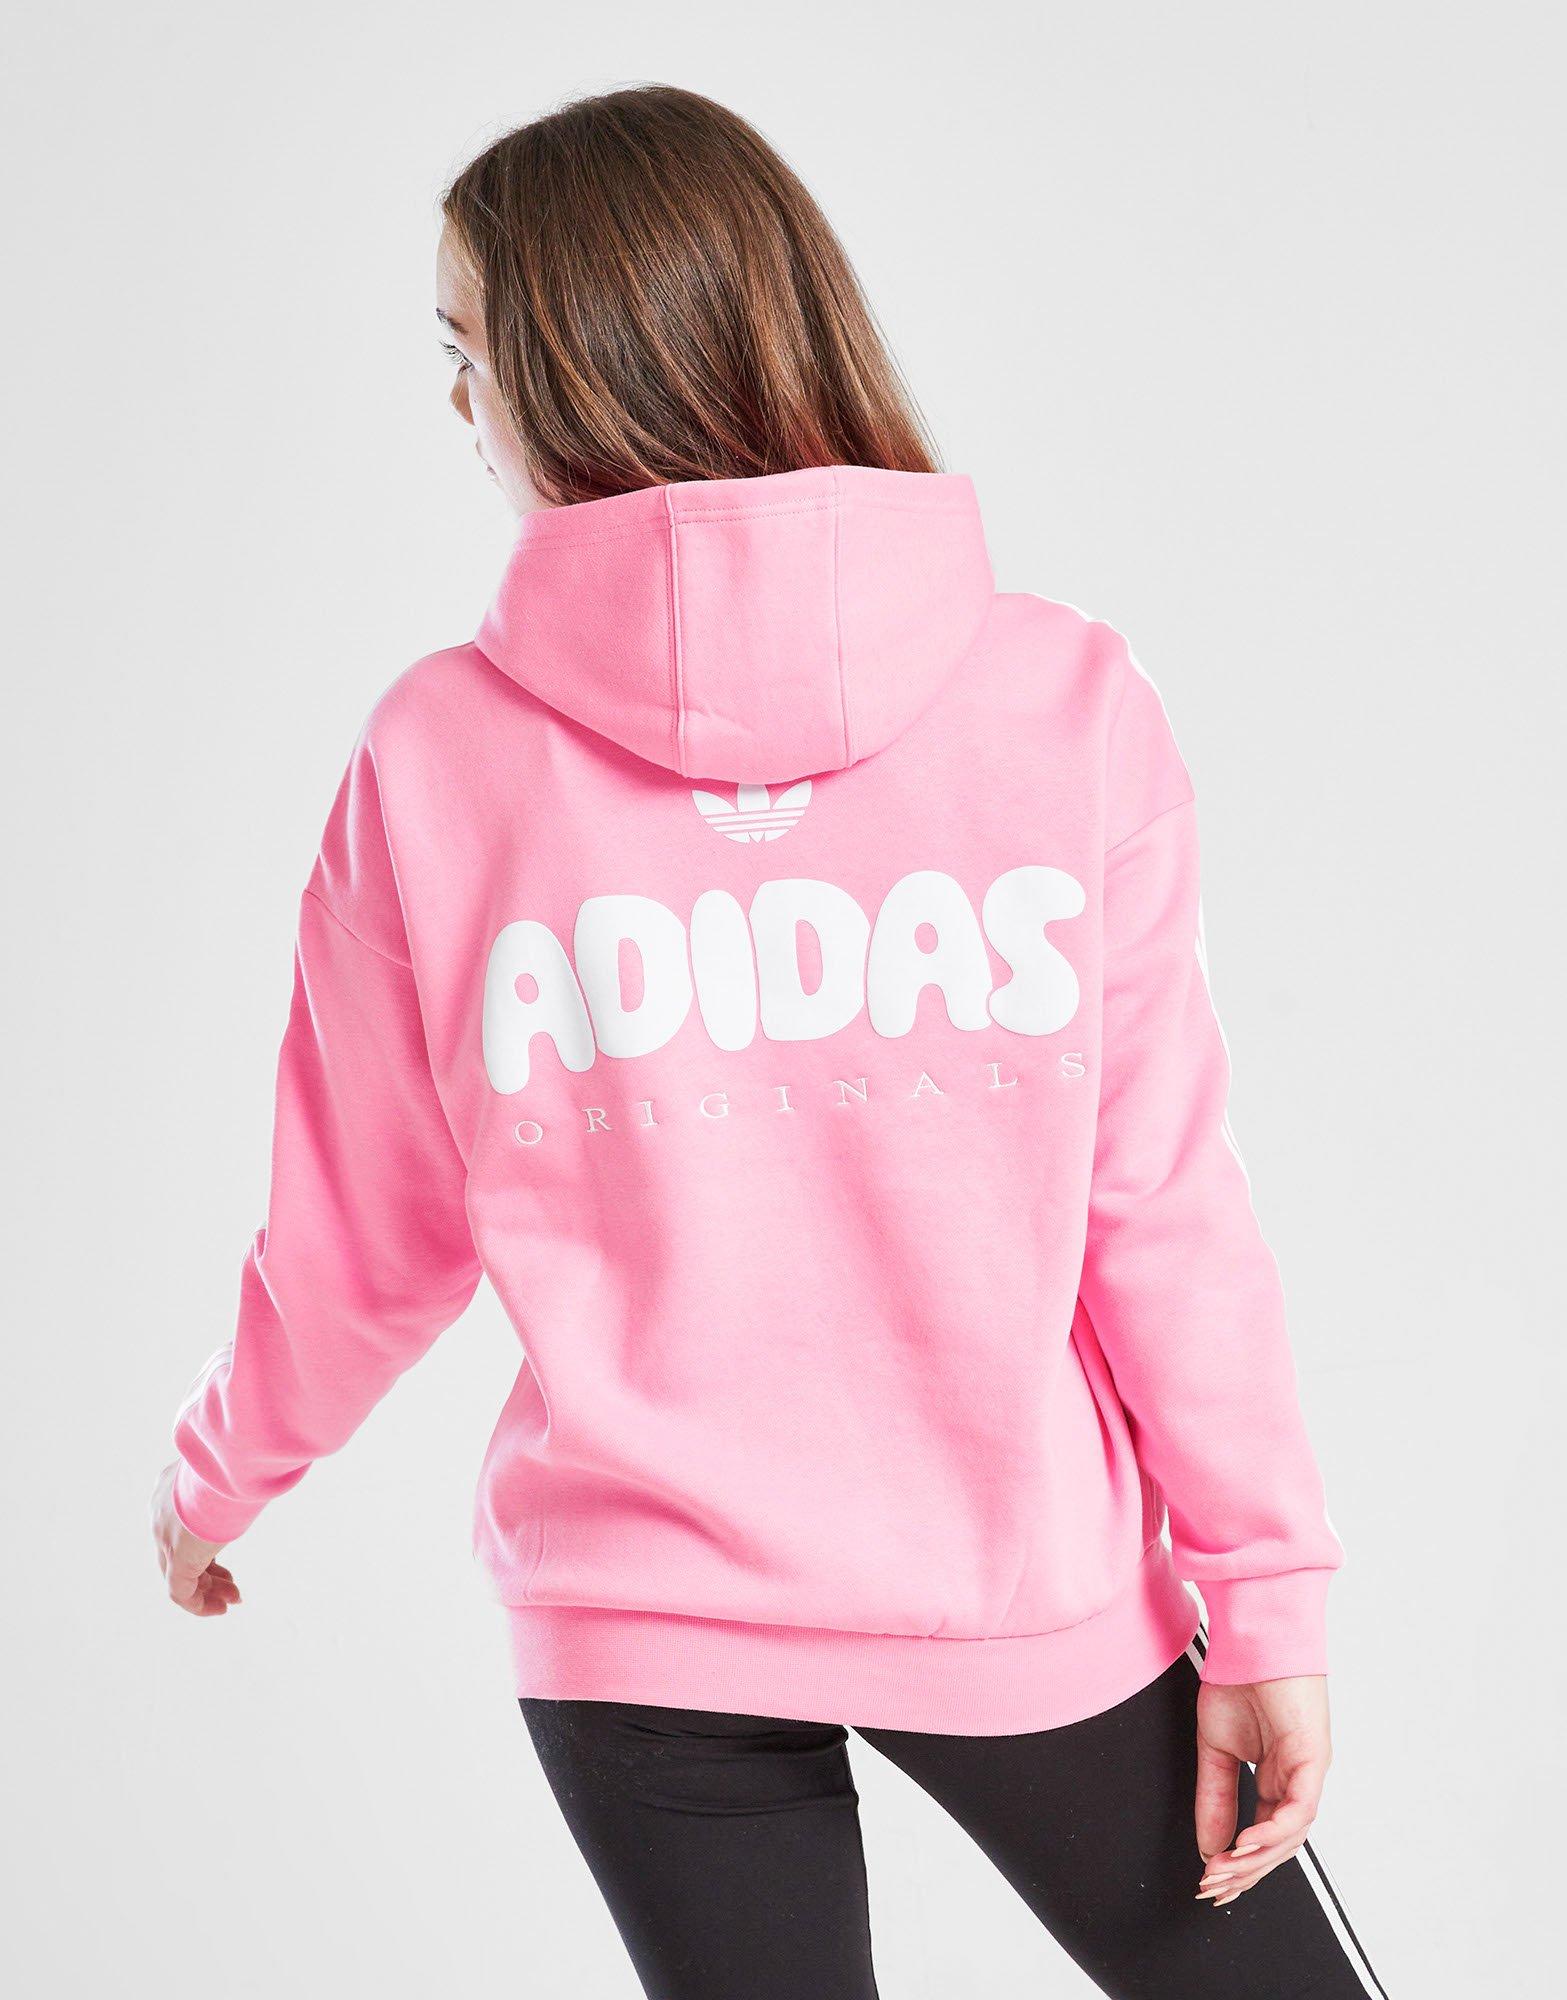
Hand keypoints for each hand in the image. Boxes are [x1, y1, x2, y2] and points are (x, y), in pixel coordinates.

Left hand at [150, 1460, 241, 1616]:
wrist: (230, 1458)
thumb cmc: (238, 1456)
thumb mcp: (228, 1468)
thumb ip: (231, 1476)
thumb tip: (258, 1469)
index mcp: (169, 1490)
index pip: (179, 1529)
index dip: (204, 1547)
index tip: (227, 1560)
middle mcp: (160, 1515)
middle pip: (178, 1555)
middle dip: (208, 1574)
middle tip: (232, 1587)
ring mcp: (166, 1536)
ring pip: (179, 1576)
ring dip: (208, 1591)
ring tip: (231, 1601)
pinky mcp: (178, 1555)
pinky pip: (180, 1591)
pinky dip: (199, 1604)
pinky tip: (219, 1609)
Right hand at [1193, 1675, 1330, 1905]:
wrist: (1251, 1639)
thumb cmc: (1238, 1680)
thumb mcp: (1216, 1749)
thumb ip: (1215, 1797)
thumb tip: (1210, 1845)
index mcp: (1280, 1779)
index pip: (1264, 1836)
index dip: (1240, 1865)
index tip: (1212, 1884)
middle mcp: (1299, 1782)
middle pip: (1278, 1846)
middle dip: (1245, 1873)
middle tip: (1213, 1889)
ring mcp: (1309, 1772)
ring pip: (1290, 1835)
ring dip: (1254, 1859)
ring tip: (1222, 1871)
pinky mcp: (1313, 1760)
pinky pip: (1298, 1809)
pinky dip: (1272, 1831)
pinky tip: (1245, 1844)